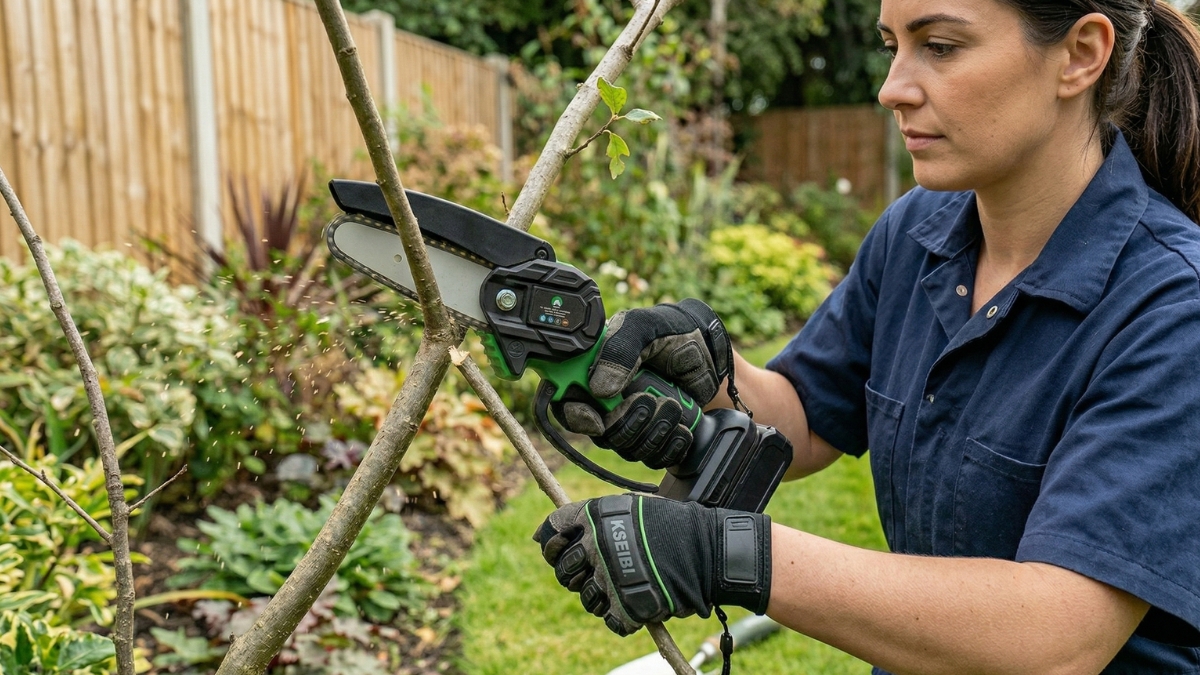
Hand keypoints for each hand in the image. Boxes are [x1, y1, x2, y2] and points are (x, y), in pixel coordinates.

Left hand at [532, 494, 771, 635]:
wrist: (709, 549)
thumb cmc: (673, 524)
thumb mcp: (630, 506)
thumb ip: (590, 518)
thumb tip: (540, 535)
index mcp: (596, 516)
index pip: (552, 530)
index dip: (550, 542)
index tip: (556, 550)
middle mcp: (596, 546)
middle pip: (563, 569)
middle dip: (574, 574)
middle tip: (597, 573)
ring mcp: (609, 578)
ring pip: (586, 598)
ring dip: (601, 596)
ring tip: (625, 586)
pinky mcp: (625, 606)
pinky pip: (609, 619)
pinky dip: (621, 616)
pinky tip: (637, 603)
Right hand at [552, 299, 732, 468]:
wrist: (711, 352)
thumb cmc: (673, 331)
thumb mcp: (644, 327)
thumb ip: (620, 349)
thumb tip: (598, 387)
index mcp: (592, 371)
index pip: (565, 403)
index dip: (576, 417)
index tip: (597, 419)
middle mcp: (605, 400)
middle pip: (598, 434)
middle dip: (626, 422)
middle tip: (650, 400)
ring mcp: (629, 420)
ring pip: (626, 448)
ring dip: (653, 432)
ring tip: (673, 406)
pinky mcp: (653, 437)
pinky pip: (652, 458)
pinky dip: (669, 447)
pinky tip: (682, 428)